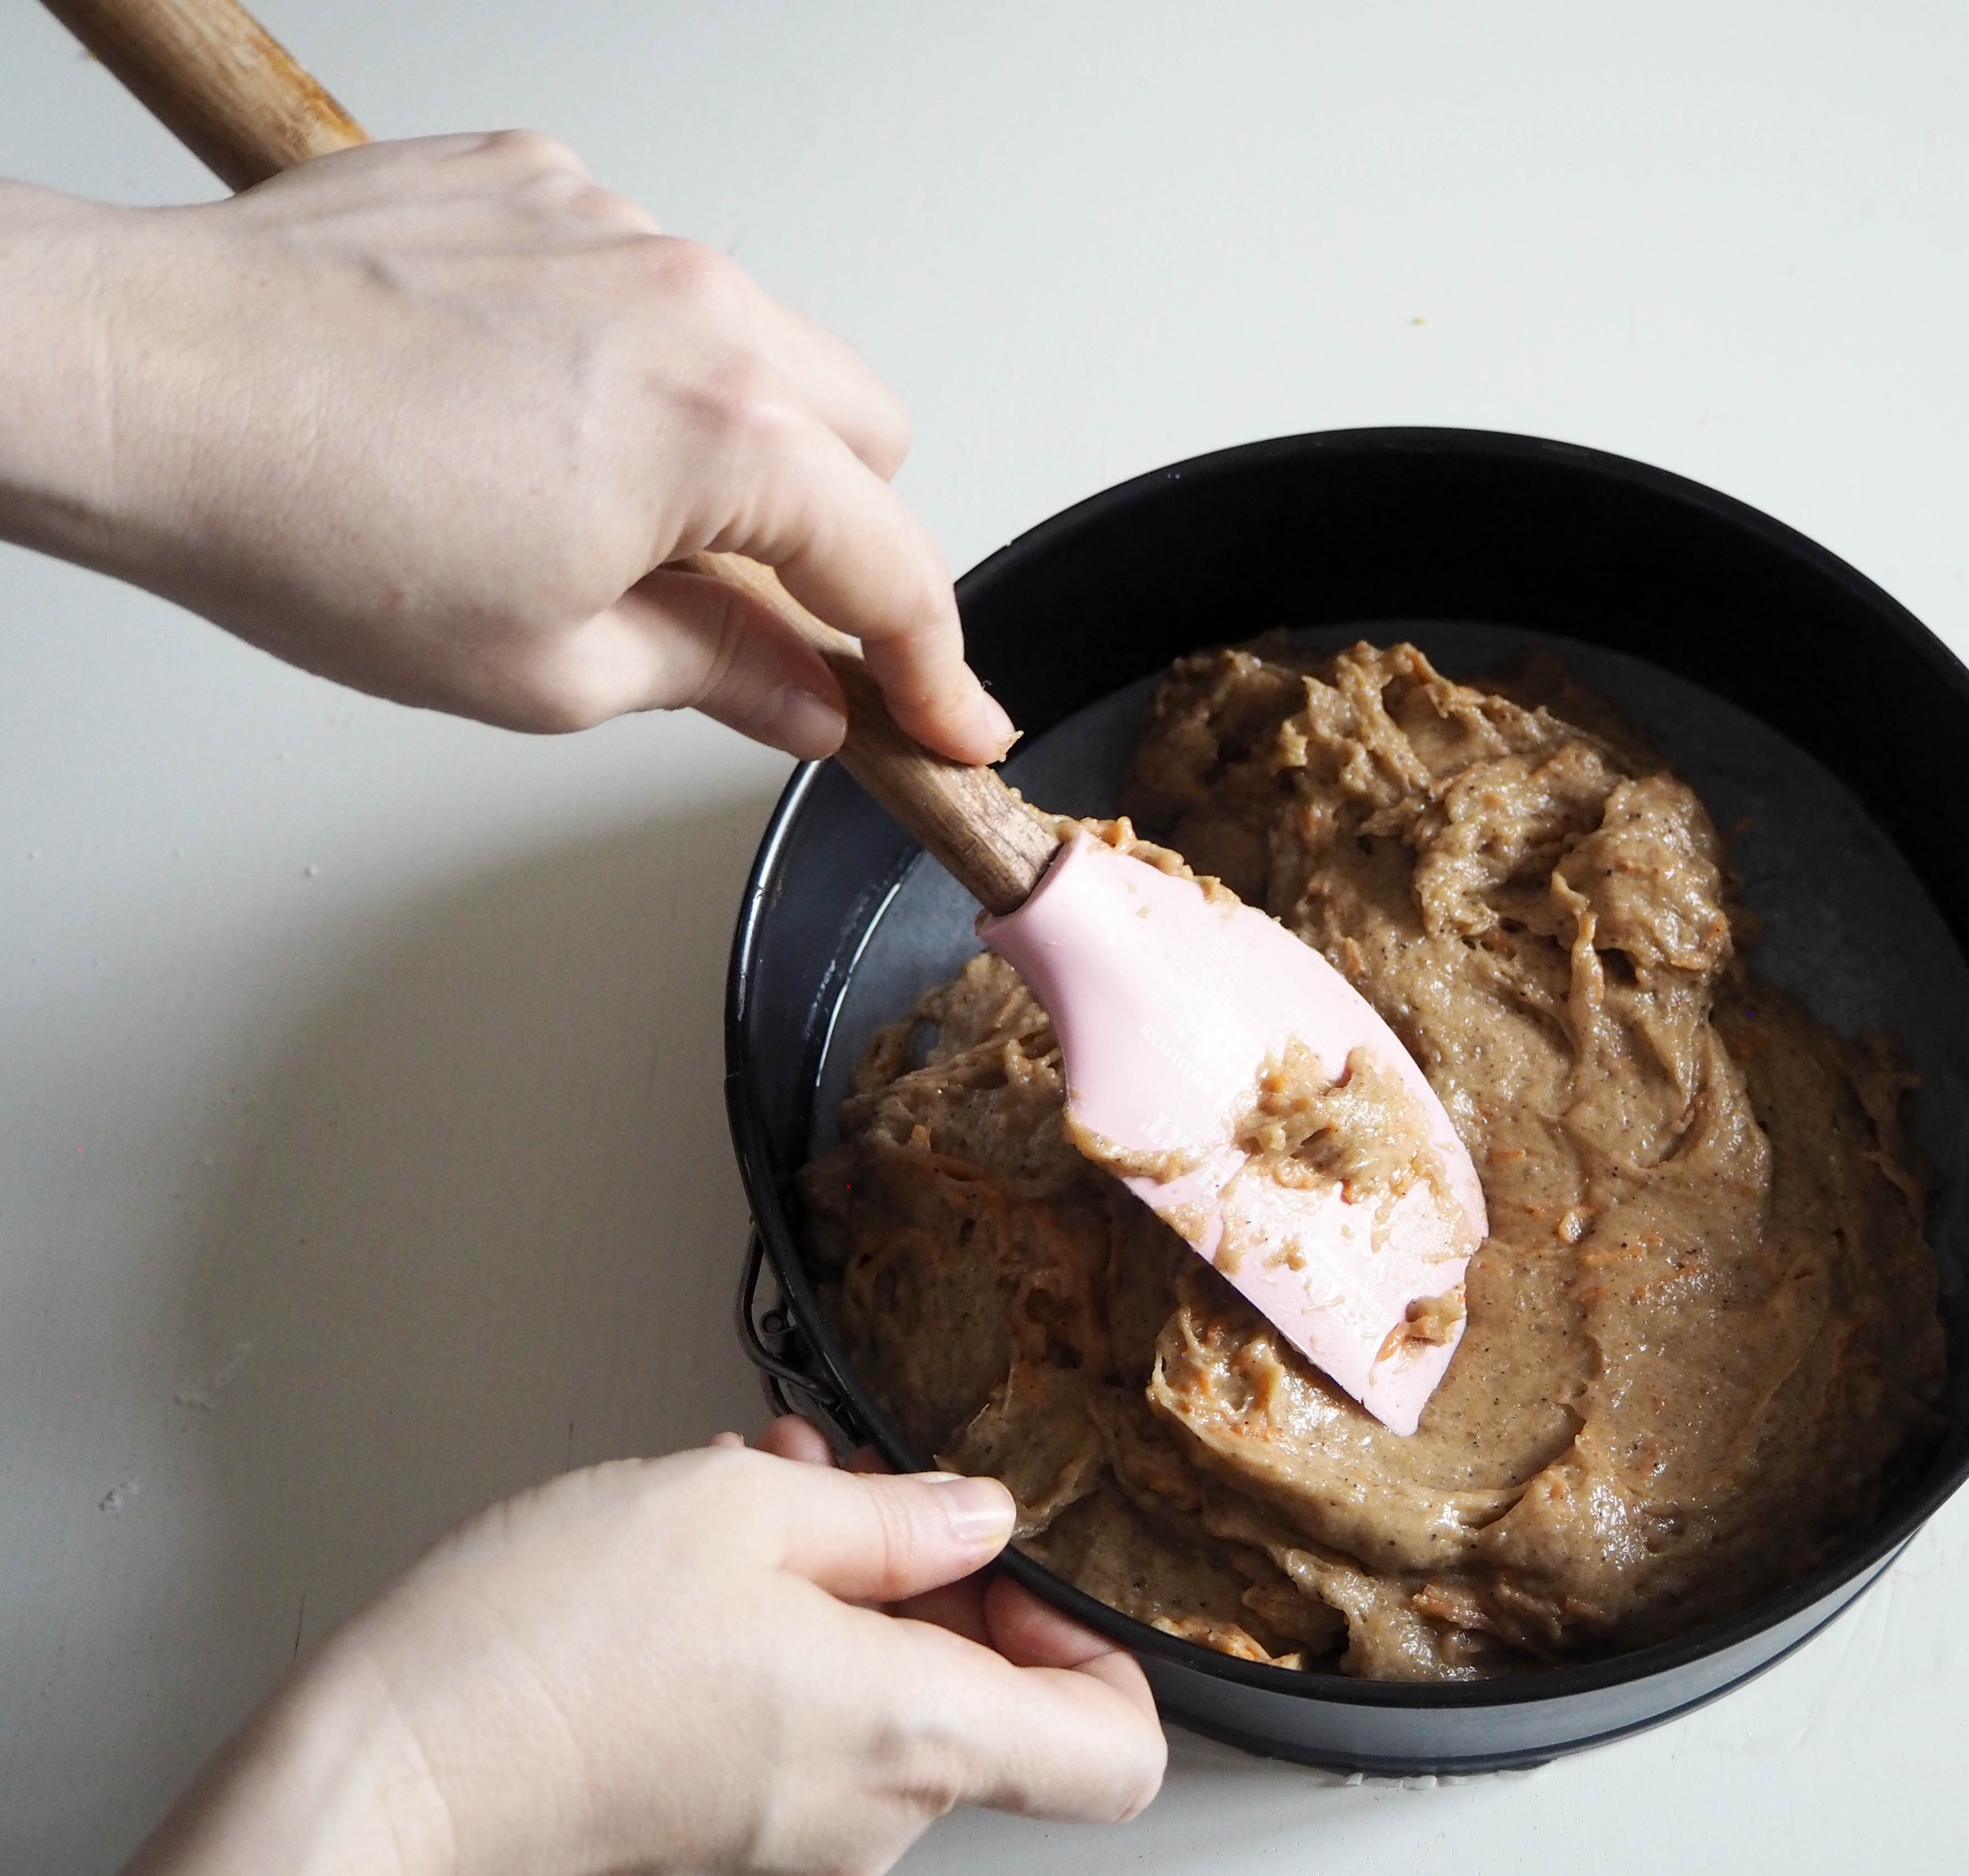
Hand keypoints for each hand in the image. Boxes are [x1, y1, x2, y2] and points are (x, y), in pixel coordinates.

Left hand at [0, 135, 1012, 762]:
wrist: (141, 382)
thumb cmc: (309, 519)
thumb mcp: (545, 670)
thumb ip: (714, 676)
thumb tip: (796, 698)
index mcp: (725, 437)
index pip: (890, 568)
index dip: (931, 665)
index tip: (946, 719)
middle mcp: (699, 304)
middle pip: (864, 435)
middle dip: (840, 532)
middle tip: (754, 611)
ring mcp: (616, 227)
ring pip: (760, 345)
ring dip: (730, 437)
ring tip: (598, 506)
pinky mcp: (534, 183)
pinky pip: (643, 274)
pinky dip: (624, 354)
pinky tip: (522, 411)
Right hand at [95, 1419, 1163, 1875]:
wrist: (380, 1787)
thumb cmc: (540, 1660)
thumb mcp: (737, 1510)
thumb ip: (889, 1516)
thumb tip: (971, 1518)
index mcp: (912, 1734)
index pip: (1117, 1749)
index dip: (1101, 1648)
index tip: (1023, 1565)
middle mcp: (870, 1816)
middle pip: (987, 1705)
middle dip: (931, 1573)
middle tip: (852, 1482)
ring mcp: (791, 1848)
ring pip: (882, 1705)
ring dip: (841, 1589)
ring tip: (750, 1498)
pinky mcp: (717, 1849)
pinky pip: (800, 1738)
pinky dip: (780, 1645)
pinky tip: (698, 1569)